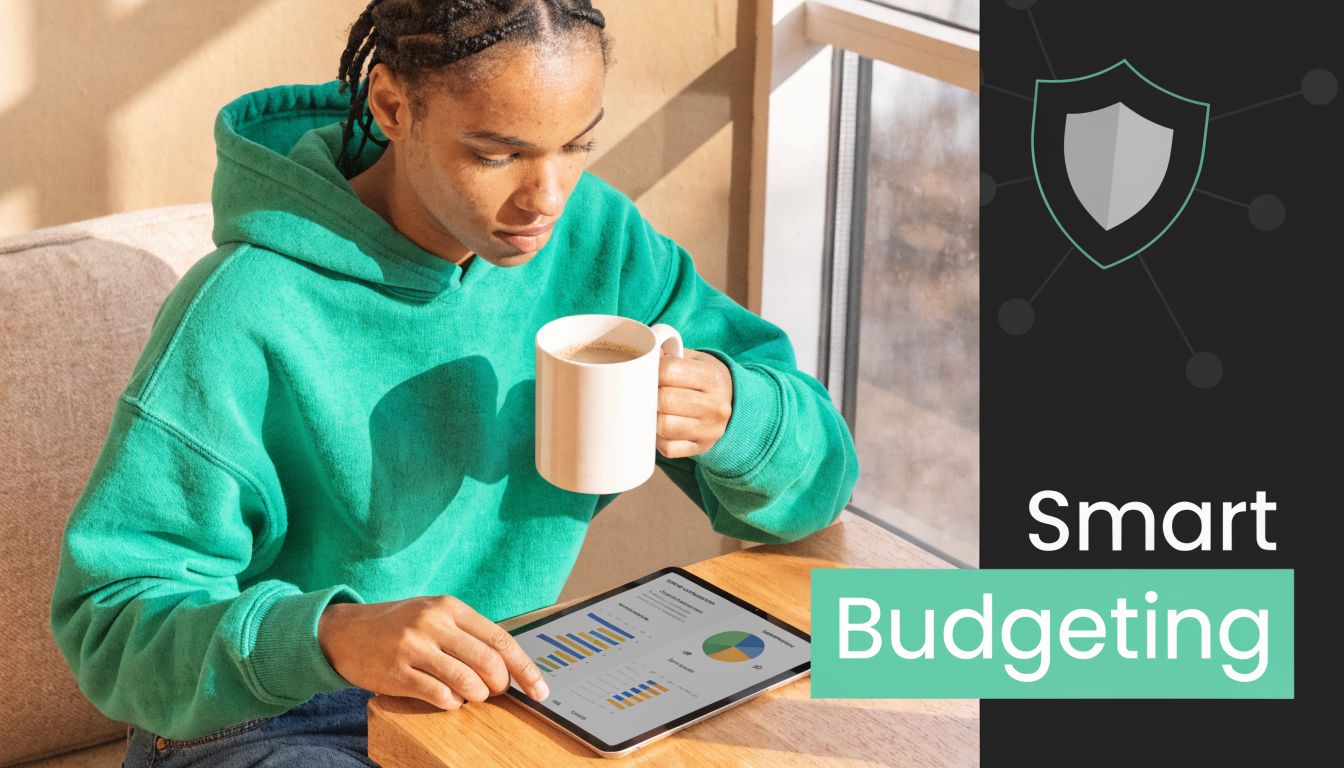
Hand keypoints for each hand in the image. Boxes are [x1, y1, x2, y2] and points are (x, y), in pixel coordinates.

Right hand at [317, 596, 548, 709]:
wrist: (345, 632)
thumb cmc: (398, 625)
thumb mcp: (434, 614)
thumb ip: (467, 632)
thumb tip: (509, 664)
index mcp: (450, 607)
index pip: (501, 640)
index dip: (525, 668)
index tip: (540, 689)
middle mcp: (434, 623)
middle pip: (489, 663)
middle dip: (500, 685)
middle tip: (495, 692)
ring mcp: (414, 648)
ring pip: (467, 682)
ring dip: (476, 696)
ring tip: (470, 695)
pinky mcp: (397, 673)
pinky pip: (439, 696)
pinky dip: (451, 703)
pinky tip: (447, 699)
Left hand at [657, 350, 732, 457]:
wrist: (734, 404)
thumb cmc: (705, 379)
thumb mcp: (695, 360)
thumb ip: (670, 355)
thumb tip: (640, 358)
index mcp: (712, 377)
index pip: (668, 370)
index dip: (651, 370)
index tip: (649, 373)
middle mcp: (715, 405)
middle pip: (663, 400)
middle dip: (649, 395)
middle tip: (647, 392)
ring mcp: (709, 430)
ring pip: (663, 426)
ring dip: (652, 418)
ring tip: (653, 409)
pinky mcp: (701, 448)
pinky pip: (667, 448)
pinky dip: (658, 439)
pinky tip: (661, 427)